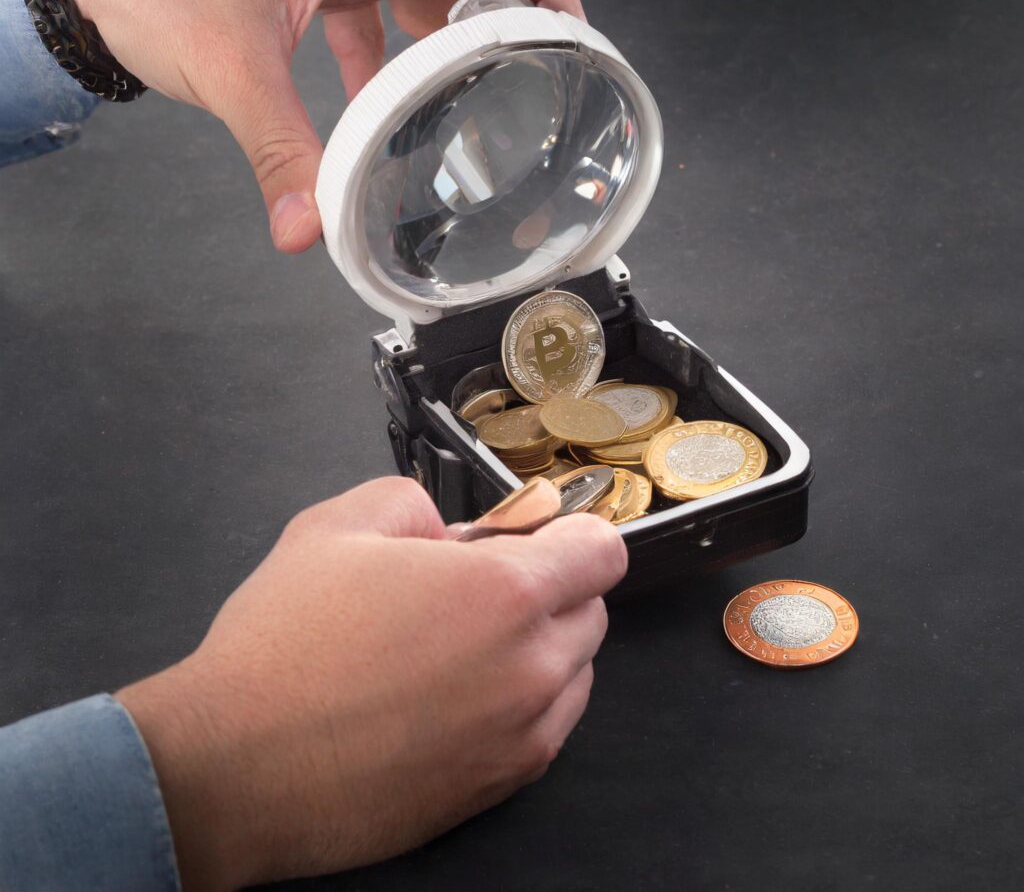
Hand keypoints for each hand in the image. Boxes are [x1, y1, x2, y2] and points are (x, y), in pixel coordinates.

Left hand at [61, 0, 583, 252]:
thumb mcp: (230, 67)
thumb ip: (280, 153)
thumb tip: (308, 228)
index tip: (577, 29)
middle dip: (511, 18)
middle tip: (541, 78)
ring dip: (451, 43)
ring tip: (480, 99)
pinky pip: (376, 16)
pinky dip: (389, 61)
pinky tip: (384, 107)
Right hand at [116, 477, 625, 889]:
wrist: (235, 768)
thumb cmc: (285, 640)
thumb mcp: (338, 525)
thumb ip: (416, 504)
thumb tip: (453, 535)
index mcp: (505, 591)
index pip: (602, 551)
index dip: (569, 535)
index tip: (527, 540)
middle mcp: (533, 667)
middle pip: (590, 610)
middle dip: (548, 590)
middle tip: (471, 592)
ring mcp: (524, 735)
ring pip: (573, 673)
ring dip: (538, 649)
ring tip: (456, 651)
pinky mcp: (502, 787)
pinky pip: (545, 727)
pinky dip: (521, 704)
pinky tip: (451, 700)